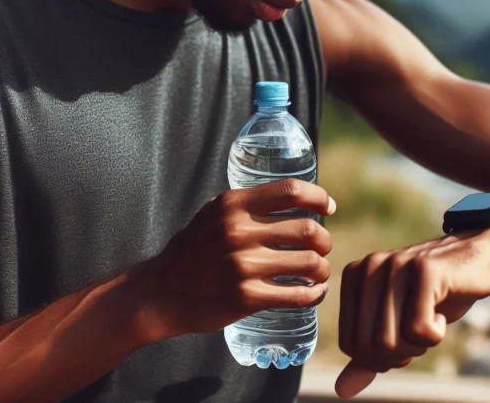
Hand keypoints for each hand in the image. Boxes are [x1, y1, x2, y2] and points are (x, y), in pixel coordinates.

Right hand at [129, 179, 334, 340]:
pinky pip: (297, 295)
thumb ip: (248, 205)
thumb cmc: (193, 250)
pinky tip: (314, 292)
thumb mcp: (213, 214)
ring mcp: (242, 266)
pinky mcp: (245, 298)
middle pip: (308, 229)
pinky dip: (314, 294)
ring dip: (322, 269)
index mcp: (233, 205)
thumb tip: (296, 197)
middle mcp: (238, 231)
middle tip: (323, 247)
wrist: (160, 292)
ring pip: (309, 264)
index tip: (328, 208)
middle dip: (324, 240)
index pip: (292, 191)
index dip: (319, 197)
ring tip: (319, 272)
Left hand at [334, 226, 489, 398]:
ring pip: (390, 342)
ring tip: (432, 319)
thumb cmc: (437, 293)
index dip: (381, 356)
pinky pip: (418, 330)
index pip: (351, 345)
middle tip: (421, 331)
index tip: (404, 336)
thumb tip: (342, 390)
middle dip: (400, 354)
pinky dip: (435, 335)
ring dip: (418, 345)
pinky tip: (442, 313)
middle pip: (369, 347)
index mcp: (355, 277)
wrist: (480, 256)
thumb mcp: (399, 325)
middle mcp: (369, 267)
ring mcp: (395, 265)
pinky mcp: (425, 270)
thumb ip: (370, 355)